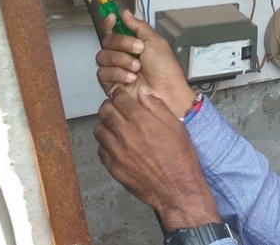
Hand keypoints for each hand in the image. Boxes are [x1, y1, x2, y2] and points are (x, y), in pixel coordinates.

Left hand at [95, 86, 221, 229]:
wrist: (176, 188)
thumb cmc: (180, 158)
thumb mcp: (176, 126)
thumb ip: (157, 107)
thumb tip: (143, 93)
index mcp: (142, 121)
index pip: (120, 99)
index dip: (119, 94)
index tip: (121, 95)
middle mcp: (126, 134)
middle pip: (105, 112)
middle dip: (110, 106)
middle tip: (116, 108)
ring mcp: (117, 152)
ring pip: (99, 130)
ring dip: (106, 125)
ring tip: (116, 127)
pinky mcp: (114, 167)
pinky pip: (101, 150)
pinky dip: (106, 144)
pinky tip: (117, 145)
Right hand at [96, 10, 195, 117]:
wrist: (166, 92)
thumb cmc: (166, 70)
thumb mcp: (155, 42)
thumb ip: (139, 26)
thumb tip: (125, 13)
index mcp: (132, 45)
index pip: (114, 31)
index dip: (109, 23)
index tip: (112, 17)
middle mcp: (122, 56)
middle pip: (106, 41)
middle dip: (122, 43)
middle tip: (139, 49)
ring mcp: (116, 70)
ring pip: (102, 56)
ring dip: (121, 59)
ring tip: (137, 67)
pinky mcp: (111, 84)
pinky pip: (103, 73)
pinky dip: (118, 73)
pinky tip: (131, 78)